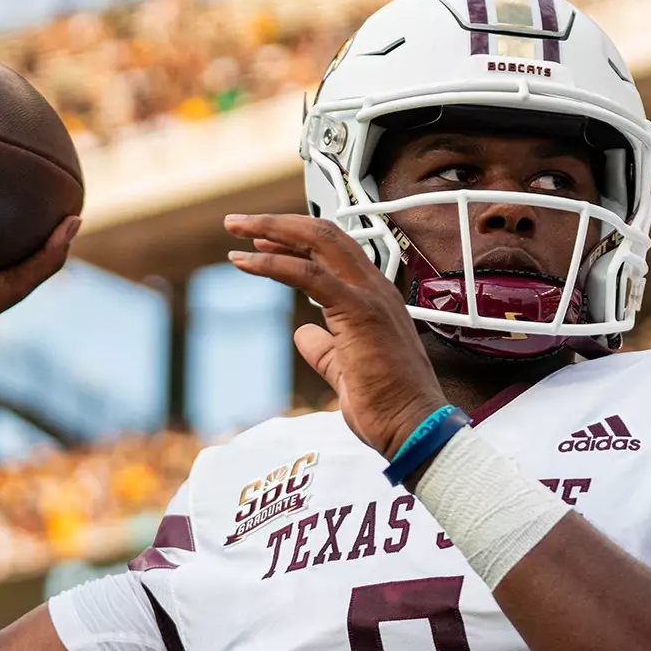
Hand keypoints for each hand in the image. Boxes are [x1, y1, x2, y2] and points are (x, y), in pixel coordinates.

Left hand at [225, 213, 447, 457]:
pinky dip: (274, 264)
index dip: (295, 241)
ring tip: (235, 230)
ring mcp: (370, 297)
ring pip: (318, 242)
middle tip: (237, 224)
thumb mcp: (344, 371)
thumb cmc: (388, 406)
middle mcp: (376, 288)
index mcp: (375, 298)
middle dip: (277, 224)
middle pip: (324, 235)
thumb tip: (303, 335)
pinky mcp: (359, 312)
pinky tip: (246, 263)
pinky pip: (309, 275)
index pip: (333, 251)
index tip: (260, 241)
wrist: (415, 427)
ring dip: (271, 230)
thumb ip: (324, 349)